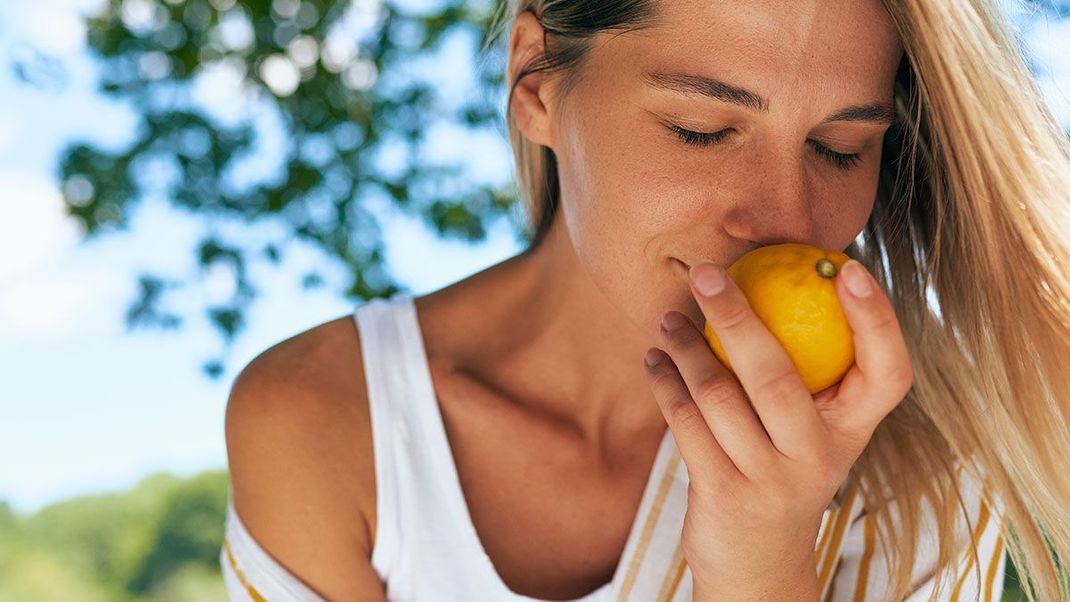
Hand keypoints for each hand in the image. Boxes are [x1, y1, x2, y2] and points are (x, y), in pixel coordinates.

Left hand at [642, 259, 913, 599]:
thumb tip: (774, 279)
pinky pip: (686, 424)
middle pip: (778, 377)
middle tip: (706, 272)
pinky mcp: (722, 494)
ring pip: (719, 397)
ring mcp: (770, 480)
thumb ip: (809, 376)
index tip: (848, 268)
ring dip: (686, 349)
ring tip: (669, 318)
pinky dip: (666, 384)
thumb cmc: (786, 471)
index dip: (877, 320)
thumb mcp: (813, 434)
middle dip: (736, 316)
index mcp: (852, 431)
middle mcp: (819, 457)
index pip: (889, 374)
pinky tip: (655, 359)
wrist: (761, 566)